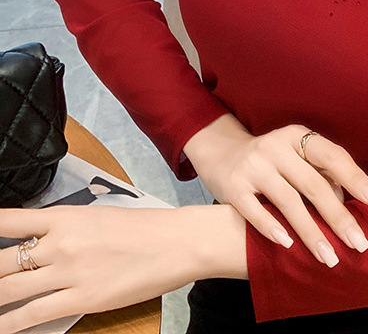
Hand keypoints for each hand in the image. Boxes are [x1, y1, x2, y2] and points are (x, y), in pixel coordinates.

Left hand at [0, 203, 231, 333]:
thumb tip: (40, 240)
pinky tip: (1, 326)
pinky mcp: (81, 299)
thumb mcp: (100, 216)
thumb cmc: (145, 227)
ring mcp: (69, 272)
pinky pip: (32, 315)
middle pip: (2, 260)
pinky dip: (9, 324)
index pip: (10, 220)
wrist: (177, 242)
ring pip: (9, 289)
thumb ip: (67, 227)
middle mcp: (61, 243)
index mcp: (67, 216)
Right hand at [183, 117, 367, 267]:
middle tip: (359, 243)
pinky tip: (288, 246)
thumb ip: (320, 173)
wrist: (221, 154)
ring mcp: (254, 165)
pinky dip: (272, 228)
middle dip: (339, 217)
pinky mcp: (233, 186)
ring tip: (329, 258)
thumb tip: (349, 202)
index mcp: (298, 136)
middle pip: (314, 184)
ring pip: (288, 201)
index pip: (334, 156)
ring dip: (311, 232)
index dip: (356, 179)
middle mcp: (276, 147)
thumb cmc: (273, 161)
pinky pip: (255, 211)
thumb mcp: (296, 156)